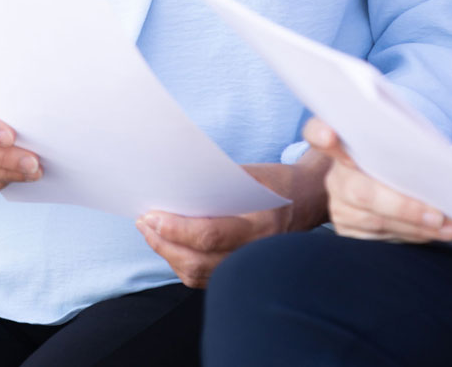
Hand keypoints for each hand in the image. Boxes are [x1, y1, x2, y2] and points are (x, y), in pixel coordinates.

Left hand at [135, 150, 329, 288]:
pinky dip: (182, 263)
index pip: (210, 235)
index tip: (151, 215)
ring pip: (198, 274)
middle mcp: (255, 253)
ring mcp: (249, 267)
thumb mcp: (252, 174)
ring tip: (149, 232)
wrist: (308, 202)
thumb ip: (218, 182)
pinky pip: (205, 278)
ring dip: (168, 255)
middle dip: (164, 243)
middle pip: (198, 261)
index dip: (176, 229)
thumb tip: (176, 183)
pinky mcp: (241, 272)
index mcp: (260, 224)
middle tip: (144, 222)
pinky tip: (169, 245)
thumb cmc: (276, 183)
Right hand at [303, 116, 451, 243]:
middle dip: (403, 206)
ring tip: (448, 227)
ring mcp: (339, 206)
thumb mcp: (406, 148)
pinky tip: (432, 234)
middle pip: (360, 190)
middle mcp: (336, 175)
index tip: (329, 136)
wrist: (394, 190)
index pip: (317, 132)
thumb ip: (417, 149)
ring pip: (374, 220)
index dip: (320, 134)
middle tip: (438, 214)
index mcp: (344, 142)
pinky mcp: (347, 233)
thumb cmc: (404, 163)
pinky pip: (379, 240)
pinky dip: (411, 237)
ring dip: (416, 226)